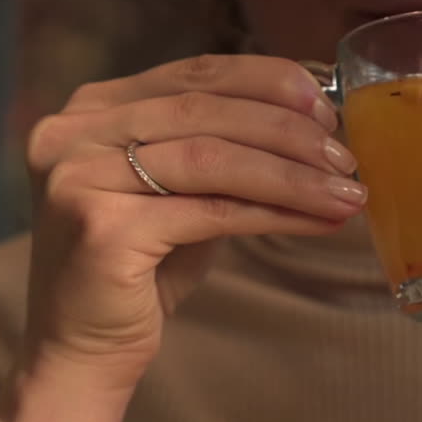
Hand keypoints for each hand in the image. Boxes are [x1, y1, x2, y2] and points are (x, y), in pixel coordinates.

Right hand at [0, 55, 363, 421]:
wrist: (82, 349)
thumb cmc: (141, 269)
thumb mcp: (180, 193)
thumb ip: (220, 149)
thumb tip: (314, 127)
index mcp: (92, 107)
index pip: (194, 73)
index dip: (267, 81)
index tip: (327, 103)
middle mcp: (74, 131)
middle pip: (207, 111)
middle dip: (288, 130)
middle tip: (346, 153)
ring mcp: (80, 177)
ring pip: (212, 159)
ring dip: (292, 174)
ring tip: (347, 190)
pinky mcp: (102, 229)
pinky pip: (211, 212)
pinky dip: (275, 214)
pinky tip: (320, 221)